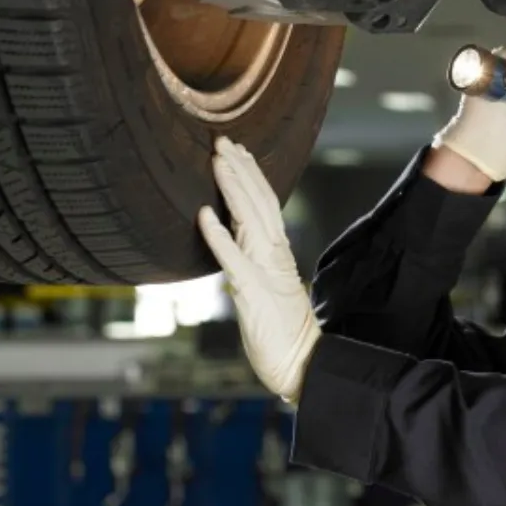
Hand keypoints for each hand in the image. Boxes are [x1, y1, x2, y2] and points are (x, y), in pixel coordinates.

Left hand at [197, 136, 321, 402]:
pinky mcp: (254, 293)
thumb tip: (235, 239)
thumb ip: (253, 261)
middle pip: (259, 203)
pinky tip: (205, 216)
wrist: (300, 365)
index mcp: (278, 253)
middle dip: (240, 169)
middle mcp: (274, 256)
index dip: (250, 175)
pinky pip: (234, 260)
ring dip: (233, 189)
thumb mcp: (265, 287)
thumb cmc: (281, 330)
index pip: (266, 204)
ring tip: (217, 162)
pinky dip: (219, 236)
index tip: (236, 149)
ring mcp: (266, 272)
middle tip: (222, 140)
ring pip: (250, 221)